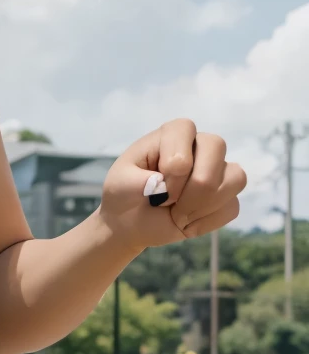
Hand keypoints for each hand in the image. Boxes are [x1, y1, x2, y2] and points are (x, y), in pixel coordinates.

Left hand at [99, 119, 245, 250]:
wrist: (130, 222)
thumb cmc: (125, 193)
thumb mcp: (118, 184)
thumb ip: (135, 181)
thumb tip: (161, 183)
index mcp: (172, 134)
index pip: (185, 130)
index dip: (174, 164)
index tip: (156, 185)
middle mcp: (200, 146)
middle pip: (217, 148)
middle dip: (191, 186)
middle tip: (167, 202)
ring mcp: (218, 171)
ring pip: (234, 178)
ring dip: (201, 206)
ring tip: (177, 214)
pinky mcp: (227, 197)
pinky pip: (232, 207)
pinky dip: (205, 221)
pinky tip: (186, 223)